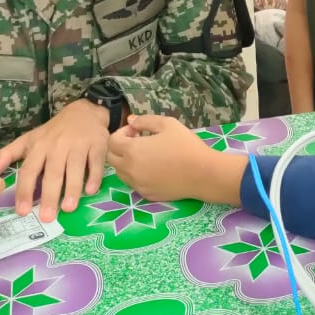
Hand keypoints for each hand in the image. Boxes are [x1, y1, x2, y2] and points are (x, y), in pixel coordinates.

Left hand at [0, 99, 110, 220]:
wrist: (84, 112)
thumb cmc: (54, 131)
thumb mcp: (29, 139)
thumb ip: (8, 155)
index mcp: (39, 147)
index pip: (29, 171)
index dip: (25, 191)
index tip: (22, 211)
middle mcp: (58, 146)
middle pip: (53, 173)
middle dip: (49, 195)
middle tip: (47, 217)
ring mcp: (79, 145)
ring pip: (75, 169)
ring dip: (72, 189)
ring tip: (68, 208)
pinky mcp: (98, 144)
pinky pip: (95, 163)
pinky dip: (94, 177)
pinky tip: (90, 191)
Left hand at [107, 115, 244, 203]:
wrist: (203, 173)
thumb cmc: (186, 146)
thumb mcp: (168, 124)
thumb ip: (145, 120)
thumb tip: (131, 120)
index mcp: (132, 150)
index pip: (112, 141)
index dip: (122, 132)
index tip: (137, 130)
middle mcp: (129, 170)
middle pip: (111, 158)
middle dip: (120, 147)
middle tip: (138, 142)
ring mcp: (137, 184)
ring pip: (120, 173)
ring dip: (126, 162)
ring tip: (146, 155)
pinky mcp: (146, 195)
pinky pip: (134, 183)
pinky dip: (137, 175)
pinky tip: (154, 169)